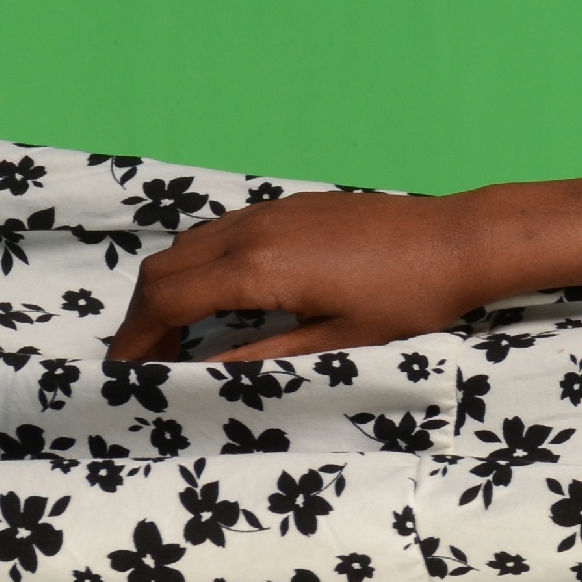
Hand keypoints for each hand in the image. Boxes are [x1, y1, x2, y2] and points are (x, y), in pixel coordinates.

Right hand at [105, 187, 507, 364]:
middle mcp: (251, 231)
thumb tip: (210, 375)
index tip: (122, 371)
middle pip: (164, 270)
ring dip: (169, 287)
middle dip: (142, 315)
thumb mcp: (338, 342)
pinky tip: (217, 294)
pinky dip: (199, 264)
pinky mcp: (290, 206)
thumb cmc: (409, 298)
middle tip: (143, 358)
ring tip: (175, 333)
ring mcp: (270, 212)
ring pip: (189, 246)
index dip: (137, 339)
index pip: (168, 303)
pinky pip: (221, 232)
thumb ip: (266, 356)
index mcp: (256, 268)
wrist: (458, 240)